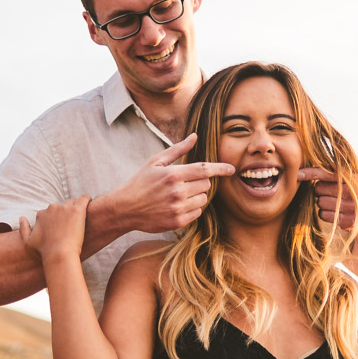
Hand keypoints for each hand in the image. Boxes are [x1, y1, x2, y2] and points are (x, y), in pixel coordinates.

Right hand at [19, 196, 90, 263]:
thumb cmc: (44, 252)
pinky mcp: (77, 210)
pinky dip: (87, 199)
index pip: (49, 212)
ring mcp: (65, 208)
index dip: (55, 220)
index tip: (60, 228)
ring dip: (75, 209)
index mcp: (41, 214)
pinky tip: (89, 202)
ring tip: (80, 219)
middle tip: (71, 226)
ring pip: (72, 202)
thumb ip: (23, 228)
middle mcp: (52, 208)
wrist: (59, 255)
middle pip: (61, 206)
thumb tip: (21, 218)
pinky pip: (84, 198)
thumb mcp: (28, 242)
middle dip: (65, 214)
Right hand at [102, 134, 233, 232]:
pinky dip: (192, 208)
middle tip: (186, 181)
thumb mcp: (155, 162)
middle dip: (201, 181)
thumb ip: (177, 149)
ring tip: (180, 193)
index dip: (221, 168)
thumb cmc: (140, 182)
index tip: (231, 169)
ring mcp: (178, 209)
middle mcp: (177, 192)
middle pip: (206, 184)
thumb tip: (195, 136)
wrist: (125, 209)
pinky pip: (197, 213)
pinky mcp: (177, 222)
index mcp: (173, 175)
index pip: (205, 170)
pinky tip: (178, 204)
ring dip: (197, 195)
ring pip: (203, 199)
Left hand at [299, 168, 355, 231]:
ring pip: (320, 202)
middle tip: (329, 192)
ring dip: (322, 203)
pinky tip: (335, 212)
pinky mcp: (348, 221)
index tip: (297, 174)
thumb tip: (308, 167)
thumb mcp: (348, 177)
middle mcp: (353, 191)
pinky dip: (325, 214)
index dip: (309, 173)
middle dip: (320, 190)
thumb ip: (333, 169)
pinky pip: (323, 215)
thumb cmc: (353, 190)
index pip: (325, 174)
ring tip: (334, 202)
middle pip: (319, 188)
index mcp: (352, 177)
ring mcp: (352, 207)